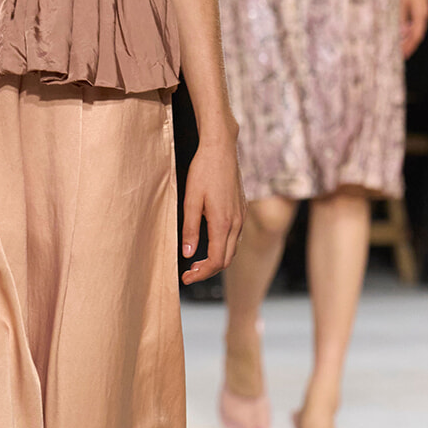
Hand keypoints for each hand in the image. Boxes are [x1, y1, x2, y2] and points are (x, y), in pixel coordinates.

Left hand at [181, 134, 245, 283]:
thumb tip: (188, 254)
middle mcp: (236, 222)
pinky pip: (235, 237)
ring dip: (216, 260)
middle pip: (226, 259)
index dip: (201, 274)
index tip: (185, 278)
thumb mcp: (190, 199)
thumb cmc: (203, 170)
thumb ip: (190, 228)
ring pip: (232, 249)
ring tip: (196, 263)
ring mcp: (241, 216)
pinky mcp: (241, 210)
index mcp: (223, 222)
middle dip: (208, 271)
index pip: (217, 260)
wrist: (221, 148)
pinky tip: (209, 245)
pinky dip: (223, 248)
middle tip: (188, 274)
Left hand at [400, 0, 427, 57]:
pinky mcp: (418, 2)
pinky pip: (413, 19)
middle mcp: (424, 12)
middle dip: (407, 44)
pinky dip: (406, 26)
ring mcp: (422, 7)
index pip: (416, 36)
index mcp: (421, 13)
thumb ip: (399, 18)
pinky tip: (398, 30)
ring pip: (415, 26)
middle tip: (397, 55)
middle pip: (416, 33)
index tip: (401, 57)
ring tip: (396, 45)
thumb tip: (398, 34)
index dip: (409, 47)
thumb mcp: (399, 0)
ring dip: (406, 36)